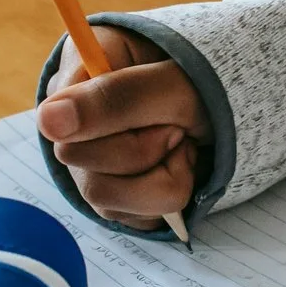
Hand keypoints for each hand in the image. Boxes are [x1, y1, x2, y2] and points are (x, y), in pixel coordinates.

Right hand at [37, 26, 211, 230]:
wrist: (237, 106)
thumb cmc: (206, 84)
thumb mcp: (175, 84)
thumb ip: (117, 98)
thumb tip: (48, 120)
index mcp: (80, 68)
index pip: (62, 113)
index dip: (114, 124)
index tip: (167, 120)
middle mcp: (72, 119)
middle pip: (80, 160)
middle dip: (148, 147)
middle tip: (179, 126)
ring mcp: (88, 162)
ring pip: (102, 199)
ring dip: (161, 177)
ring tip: (180, 146)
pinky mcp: (114, 198)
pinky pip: (128, 219)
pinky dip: (165, 198)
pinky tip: (176, 168)